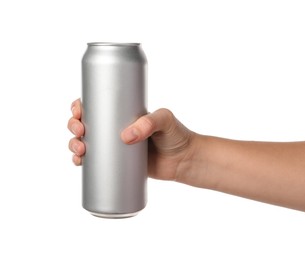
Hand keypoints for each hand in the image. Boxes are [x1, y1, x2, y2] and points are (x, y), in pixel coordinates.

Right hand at [68, 98, 195, 180]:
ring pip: (86, 142)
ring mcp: (116, 147)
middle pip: (86, 124)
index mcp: (124, 113)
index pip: (97, 105)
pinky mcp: (119, 164)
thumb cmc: (177, 135)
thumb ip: (149, 123)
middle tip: (79, 130)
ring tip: (80, 150)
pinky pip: (95, 162)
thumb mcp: (165, 119)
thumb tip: (126, 136)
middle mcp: (116, 128)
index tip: (78, 110)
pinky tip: (79, 162)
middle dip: (74, 125)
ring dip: (74, 144)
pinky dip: (83, 162)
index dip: (81, 106)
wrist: (184, 160)